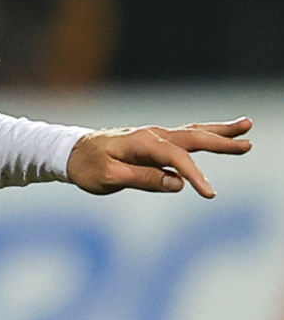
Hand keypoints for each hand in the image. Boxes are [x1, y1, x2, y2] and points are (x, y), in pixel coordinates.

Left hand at [68, 118, 251, 196]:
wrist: (70, 153)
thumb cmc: (86, 166)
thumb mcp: (108, 177)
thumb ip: (142, 179)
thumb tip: (176, 183)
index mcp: (142, 143)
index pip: (176, 158)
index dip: (195, 175)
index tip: (209, 193)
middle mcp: (152, 135)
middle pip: (193, 137)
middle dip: (222, 140)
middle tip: (248, 142)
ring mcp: (155, 136)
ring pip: (193, 132)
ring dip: (220, 131)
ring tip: (246, 126)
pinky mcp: (154, 142)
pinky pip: (185, 137)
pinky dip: (205, 134)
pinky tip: (219, 134)